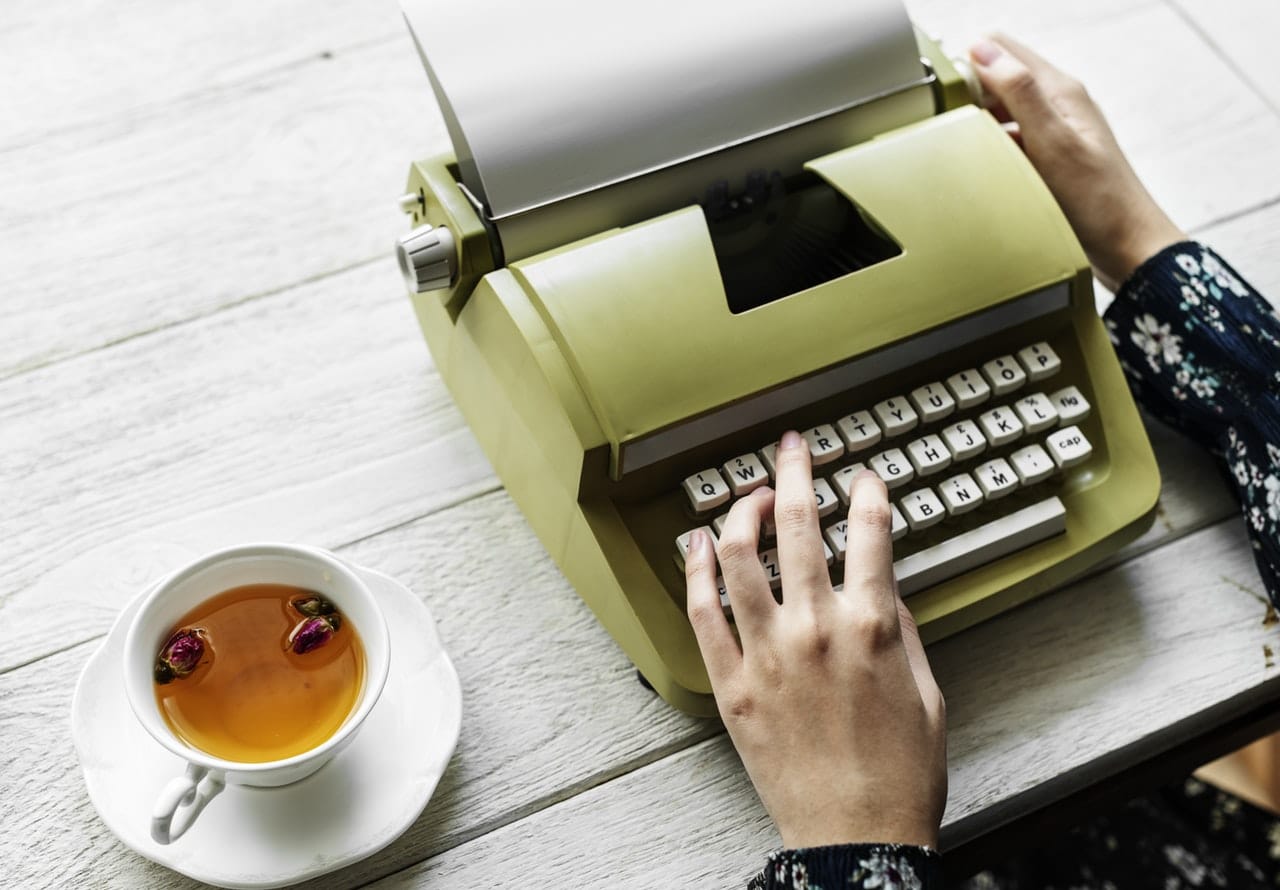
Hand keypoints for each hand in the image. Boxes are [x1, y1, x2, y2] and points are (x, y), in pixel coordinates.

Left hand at [684, 431, 946, 848]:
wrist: (856, 838)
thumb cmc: (899, 775)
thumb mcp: (927, 690)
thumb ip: (901, 627)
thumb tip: (879, 581)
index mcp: (873, 625)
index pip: (871, 529)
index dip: (867, 490)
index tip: (863, 477)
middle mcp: (816, 627)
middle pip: (797, 522)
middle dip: (796, 471)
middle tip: (794, 449)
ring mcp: (767, 652)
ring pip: (740, 554)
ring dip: (742, 510)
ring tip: (747, 494)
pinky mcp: (731, 683)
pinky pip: (701, 610)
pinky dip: (695, 568)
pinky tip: (698, 544)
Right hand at [969, 34, 1185, 291]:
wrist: (1126, 245)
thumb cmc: (1099, 200)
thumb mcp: (1053, 142)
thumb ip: (1020, 92)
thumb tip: (984, 51)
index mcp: (1059, 90)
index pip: (1001, 48)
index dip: (967, 63)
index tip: (945, 94)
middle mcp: (1056, 104)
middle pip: (997, 77)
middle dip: (967, 93)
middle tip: (946, 125)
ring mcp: (1053, 130)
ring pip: (1000, 109)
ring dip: (977, 120)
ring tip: (960, 146)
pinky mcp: (1048, 156)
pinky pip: (1008, 138)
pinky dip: (990, 146)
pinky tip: (983, 167)